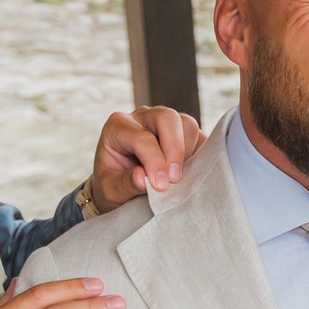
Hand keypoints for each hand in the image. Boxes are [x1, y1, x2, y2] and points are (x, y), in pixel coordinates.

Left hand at [88, 105, 203, 212]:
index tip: (161, 186)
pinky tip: (187, 173)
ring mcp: (163, 122)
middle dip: (175, 148)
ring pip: (186, 124)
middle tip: (174, 178)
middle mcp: (142, 118)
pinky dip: (198, 154)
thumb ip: (125, 184)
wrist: (118, 185)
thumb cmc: (111, 185)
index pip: (142, 138)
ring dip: (188, 151)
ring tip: (178, 178)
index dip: (154, 162)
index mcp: (118, 127)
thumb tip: (143, 179)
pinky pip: (198, 136)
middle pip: (167, 118)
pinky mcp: (182, 132)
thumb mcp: (110, 190)